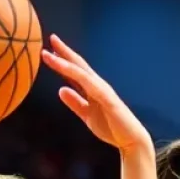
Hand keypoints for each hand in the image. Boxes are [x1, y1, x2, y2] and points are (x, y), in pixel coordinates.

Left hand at [41, 35, 150, 153]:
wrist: (130, 140)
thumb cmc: (111, 128)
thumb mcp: (87, 115)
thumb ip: (75, 103)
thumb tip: (60, 90)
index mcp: (93, 89)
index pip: (76, 71)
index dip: (63, 60)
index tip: (49, 51)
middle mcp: (98, 85)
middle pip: (79, 65)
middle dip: (65, 52)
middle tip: (52, 38)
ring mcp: (102, 90)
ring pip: (81, 72)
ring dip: (65, 62)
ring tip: (50, 53)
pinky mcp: (107, 97)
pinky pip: (89, 84)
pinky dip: (76, 75)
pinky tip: (65, 69)